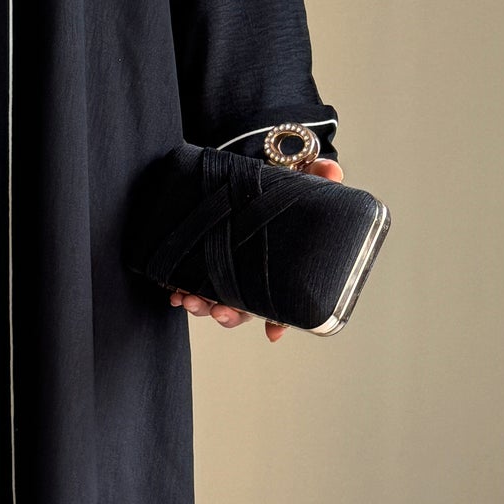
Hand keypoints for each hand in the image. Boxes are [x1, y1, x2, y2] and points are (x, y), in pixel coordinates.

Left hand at [169, 157, 343, 343]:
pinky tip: (172, 289)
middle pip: (242, 309)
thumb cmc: (284, 186)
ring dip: (201, 306)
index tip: (272, 333)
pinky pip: (191, 281)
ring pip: (214, 301)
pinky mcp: (204, 259)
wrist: (253, 174)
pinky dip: (180, 288)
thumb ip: (322, 175)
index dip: (280, 322)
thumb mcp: (306, 178)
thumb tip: (331, 170)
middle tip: (219, 312)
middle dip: (228, 315)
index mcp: (280, 270)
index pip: (283, 305)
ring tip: (188, 300)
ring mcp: (226, 272)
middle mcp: (252, 278)